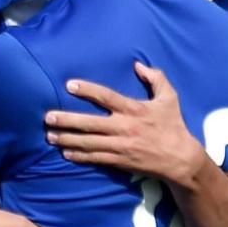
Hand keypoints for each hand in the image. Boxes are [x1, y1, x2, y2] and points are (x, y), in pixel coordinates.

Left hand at [45, 61, 206, 184]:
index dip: (87, 90)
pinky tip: (65, 153)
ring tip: (49, 136)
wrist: (180, 158)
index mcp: (134, 109)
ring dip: (67, 139)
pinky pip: (95, 158)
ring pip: (88, 142)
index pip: (106, 97)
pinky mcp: (119, 161)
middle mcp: (124, 127)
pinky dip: (79, 156)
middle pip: (89, 123)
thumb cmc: (173, 125)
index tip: (69, 85)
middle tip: (47, 118)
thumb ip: (156, 78)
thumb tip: (138, 65)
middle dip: (67, 120)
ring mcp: (120, 146)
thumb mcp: (169, 98)